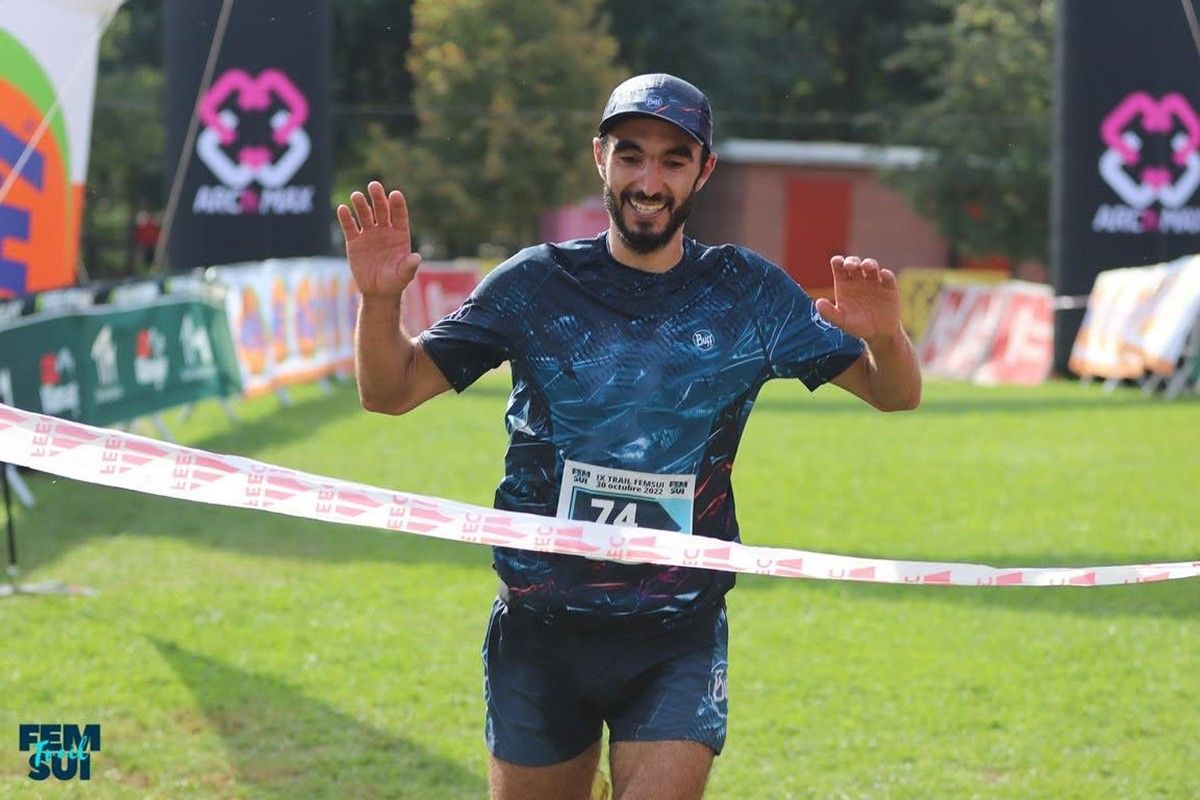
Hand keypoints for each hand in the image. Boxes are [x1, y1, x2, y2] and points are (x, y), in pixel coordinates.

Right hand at [336, 181, 422, 298]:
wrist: (378, 291)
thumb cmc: (395, 282)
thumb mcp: (404, 276)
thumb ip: (409, 266)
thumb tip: (417, 258)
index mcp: (400, 234)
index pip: (399, 215)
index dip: (397, 205)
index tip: (395, 194)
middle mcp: (385, 230)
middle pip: (381, 209)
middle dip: (378, 198)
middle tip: (374, 186)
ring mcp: (369, 233)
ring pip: (364, 215)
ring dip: (360, 204)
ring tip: (356, 196)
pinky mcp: (354, 241)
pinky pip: (350, 227)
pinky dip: (345, 218)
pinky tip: (342, 209)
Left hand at [814, 256, 903, 342]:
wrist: (878, 334)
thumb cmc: (856, 325)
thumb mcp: (841, 321)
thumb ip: (829, 313)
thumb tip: (818, 303)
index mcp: (844, 283)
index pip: (839, 267)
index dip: (838, 261)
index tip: (837, 261)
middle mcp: (858, 279)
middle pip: (854, 263)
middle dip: (852, 261)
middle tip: (850, 266)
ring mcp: (874, 281)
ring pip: (871, 266)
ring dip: (869, 263)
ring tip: (867, 267)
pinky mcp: (889, 287)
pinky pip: (888, 278)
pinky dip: (886, 275)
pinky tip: (884, 275)